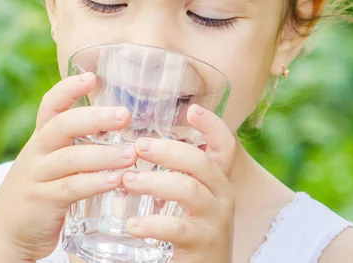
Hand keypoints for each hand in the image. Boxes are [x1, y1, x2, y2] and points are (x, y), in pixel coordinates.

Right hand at [0, 73, 135, 262]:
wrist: (6, 233)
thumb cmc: (40, 191)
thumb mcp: (51, 162)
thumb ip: (76, 145)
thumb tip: (119, 127)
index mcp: (41, 138)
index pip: (50, 105)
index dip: (68, 89)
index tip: (92, 76)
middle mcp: (36, 152)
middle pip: (62, 126)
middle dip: (94, 117)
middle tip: (125, 115)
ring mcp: (37, 176)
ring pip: (70, 158)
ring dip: (103, 154)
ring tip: (130, 154)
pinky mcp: (42, 202)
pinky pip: (71, 188)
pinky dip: (95, 183)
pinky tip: (116, 180)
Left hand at [121, 104, 236, 262]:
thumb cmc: (185, 231)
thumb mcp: (181, 198)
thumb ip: (168, 174)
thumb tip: (133, 146)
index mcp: (215, 180)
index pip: (225, 146)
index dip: (212, 125)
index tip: (192, 109)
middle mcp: (222, 196)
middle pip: (202, 162)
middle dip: (169, 150)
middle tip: (138, 147)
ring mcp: (215, 220)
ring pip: (189, 190)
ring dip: (155, 182)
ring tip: (127, 181)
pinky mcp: (203, 244)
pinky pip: (178, 227)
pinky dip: (153, 224)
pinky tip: (133, 226)